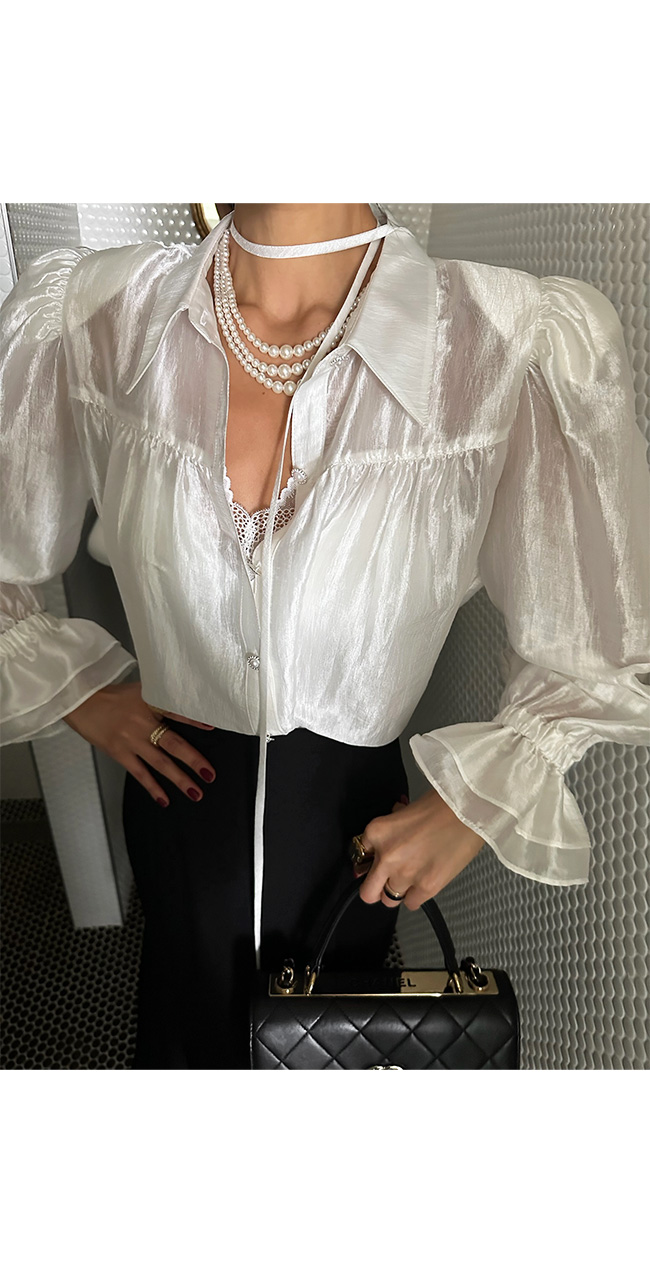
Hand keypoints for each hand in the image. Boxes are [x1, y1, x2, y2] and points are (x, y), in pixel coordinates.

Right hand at [61, 680, 216, 807]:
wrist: (80, 701)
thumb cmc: (111, 696)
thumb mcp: (139, 690)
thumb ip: (160, 700)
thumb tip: (184, 708)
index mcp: (150, 702)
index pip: (176, 710)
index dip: (195, 720)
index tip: (213, 728)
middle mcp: (142, 721)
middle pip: (173, 743)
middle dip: (193, 760)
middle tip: (209, 774)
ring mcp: (131, 739)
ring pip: (160, 762)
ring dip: (179, 779)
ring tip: (195, 792)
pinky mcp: (119, 752)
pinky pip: (140, 773)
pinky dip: (153, 787)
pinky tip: (164, 799)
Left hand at [355, 787, 485, 909]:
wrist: (468, 811)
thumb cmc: (441, 804)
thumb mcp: (405, 810)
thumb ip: (392, 826)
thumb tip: (390, 834)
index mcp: (377, 832)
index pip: (360, 856)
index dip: (371, 860)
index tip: (377, 861)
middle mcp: (386, 856)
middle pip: (367, 892)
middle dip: (374, 888)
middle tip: (385, 883)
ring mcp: (405, 875)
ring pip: (389, 900)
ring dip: (398, 891)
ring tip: (412, 878)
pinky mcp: (426, 887)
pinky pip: (411, 903)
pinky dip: (416, 896)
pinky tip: (425, 881)